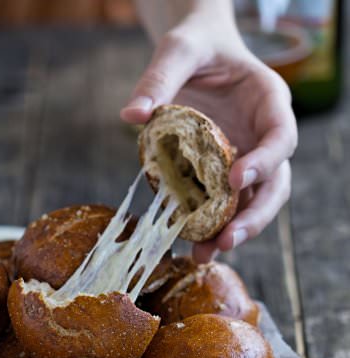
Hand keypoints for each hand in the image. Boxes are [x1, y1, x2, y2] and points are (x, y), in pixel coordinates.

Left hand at [121, 8, 296, 262]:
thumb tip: (131, 115)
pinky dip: (211, 227)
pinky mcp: (223, 174)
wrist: (197, 56)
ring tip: (205, 254)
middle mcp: (264, 136)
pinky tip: (192, 246)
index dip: (265, 162)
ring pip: (253, 204)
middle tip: (227, 239)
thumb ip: (159, 77)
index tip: (236, 180)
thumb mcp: (179, 49)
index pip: (281, 137)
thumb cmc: (196, 47)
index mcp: (269, 102)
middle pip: (276, 183)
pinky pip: (224, 205)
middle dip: (255, 215)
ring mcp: (247, 159)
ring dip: (233, 231)